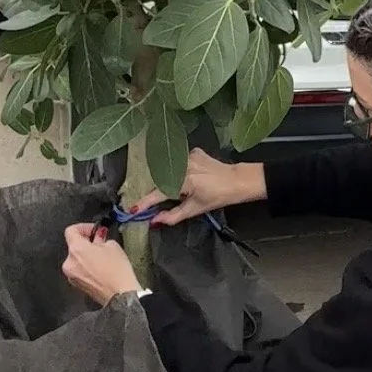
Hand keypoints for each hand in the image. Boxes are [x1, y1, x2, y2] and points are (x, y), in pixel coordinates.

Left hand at [62, 222, 143, 305]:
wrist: (120, 295)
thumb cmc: (117, 271)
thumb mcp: (113, 246)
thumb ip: (102, 239)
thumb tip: (98, 238)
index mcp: (76, 250)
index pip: (71, 231)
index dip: (83, 227)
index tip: (94, 230)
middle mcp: (70, 263)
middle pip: (74, 246)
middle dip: (87, 242)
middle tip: (101, 242)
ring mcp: (72, 276)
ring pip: (76, 259)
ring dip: (87, 255)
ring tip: (102, 256)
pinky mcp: (77, 285)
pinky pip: (79, 270)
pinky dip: (87, 266)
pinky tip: (101, 268)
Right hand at [130, 151, 264, 226]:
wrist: (237, 180)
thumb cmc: (218, 197)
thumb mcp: (195, 209)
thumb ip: (173, 216)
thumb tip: (154, 221)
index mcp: (185, 180)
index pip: (159, 192)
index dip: (145, 202)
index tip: (133, 209)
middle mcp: (184, 164)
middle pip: (161, 179)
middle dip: (157, 191)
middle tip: (157, 202)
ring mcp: (189, 155)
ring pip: (169, 169)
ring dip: (168, 180)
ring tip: (180, 189)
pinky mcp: (194, 150)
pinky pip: (179, 161)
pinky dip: (179, 169)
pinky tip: (188, 176)